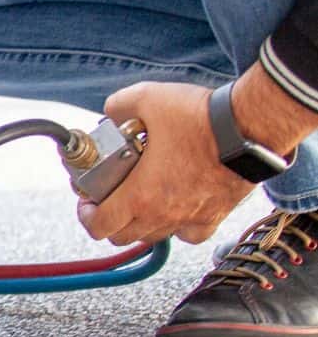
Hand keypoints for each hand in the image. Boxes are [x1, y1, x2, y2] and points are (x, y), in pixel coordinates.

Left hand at [77, 81, 251, 245]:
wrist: (250, 127)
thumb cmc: (200, 118)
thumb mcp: (146, 98)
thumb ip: (118, 106)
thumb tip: (110, 113)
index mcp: (140, 195)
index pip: (99, 226)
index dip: (86, 216)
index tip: (87, 201)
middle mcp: (163, 214)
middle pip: (123, 236)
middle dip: (109, 219)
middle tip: (108, 199)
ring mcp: (190, 218)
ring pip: (154, 237)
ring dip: (139, 224)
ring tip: (138, 199)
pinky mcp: (215, 216)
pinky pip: (189, 234)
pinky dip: (177, 227)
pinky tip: (175, 208)